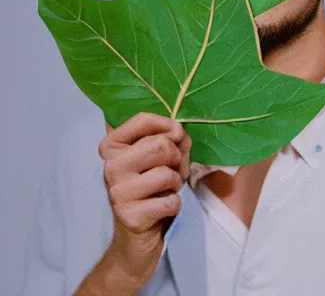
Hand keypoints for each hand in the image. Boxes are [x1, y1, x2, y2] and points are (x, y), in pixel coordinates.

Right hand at [98, 112, 191, 287]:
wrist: (137, 239)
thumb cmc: (152, 190)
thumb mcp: (162, 158)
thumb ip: (172, 138)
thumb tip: (179, 132)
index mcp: (112, 147)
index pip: (142, 120)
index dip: (168, 125)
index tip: (177, 136)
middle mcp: (110, 166)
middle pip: (160, 145)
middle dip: (176, 159)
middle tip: (172, 173)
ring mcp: (117, 192)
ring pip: (166, 173)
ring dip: (176, 184)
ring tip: (167, 191)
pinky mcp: (129, 216)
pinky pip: (170, 201)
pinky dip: (175, 205)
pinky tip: (163, 210)